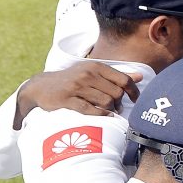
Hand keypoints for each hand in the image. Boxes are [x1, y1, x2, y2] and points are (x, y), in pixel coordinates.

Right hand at [14, 63, 141, 126]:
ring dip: (111, 110)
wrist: (41, 86)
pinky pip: (89, 109)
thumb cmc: (73, 80)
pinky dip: (100, 114)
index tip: (136, 100)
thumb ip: (117, 75)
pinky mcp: (67, 99)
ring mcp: (77, 86)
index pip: (123, 79)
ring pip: (105, 101)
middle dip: (120, 103)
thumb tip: (140, 77)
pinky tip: (104, 115)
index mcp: (97, 66)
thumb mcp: (94, 72)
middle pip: (116, 92)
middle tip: (118, 108)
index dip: (133, 92)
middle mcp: (88, 74)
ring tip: (110, 112)